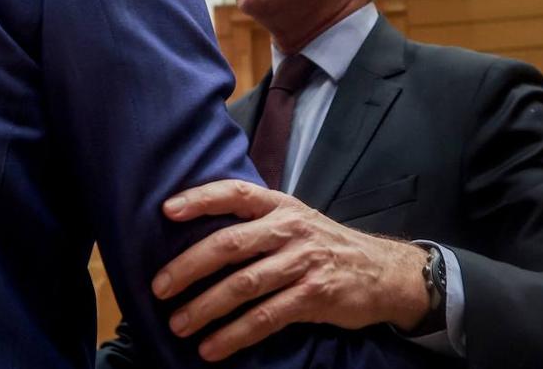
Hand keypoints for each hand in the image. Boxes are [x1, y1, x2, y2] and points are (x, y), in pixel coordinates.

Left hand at [152, 180, 430, 361]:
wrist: (383, 272)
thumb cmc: (326, 246)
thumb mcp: (296, 220)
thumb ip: (257, 222)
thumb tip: (198, 233)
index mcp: (281, 206)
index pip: (235, 193)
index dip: (200, 199)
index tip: (166, 210)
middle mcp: (290, 230)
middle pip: (231, 243)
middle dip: (189, 266)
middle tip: (159, 287)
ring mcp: (303, 263)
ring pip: (244, 285)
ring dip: (205, 307)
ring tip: (178, 324)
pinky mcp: (314, 297)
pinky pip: (266, 317)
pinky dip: (234, 335)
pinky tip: (212, 348)